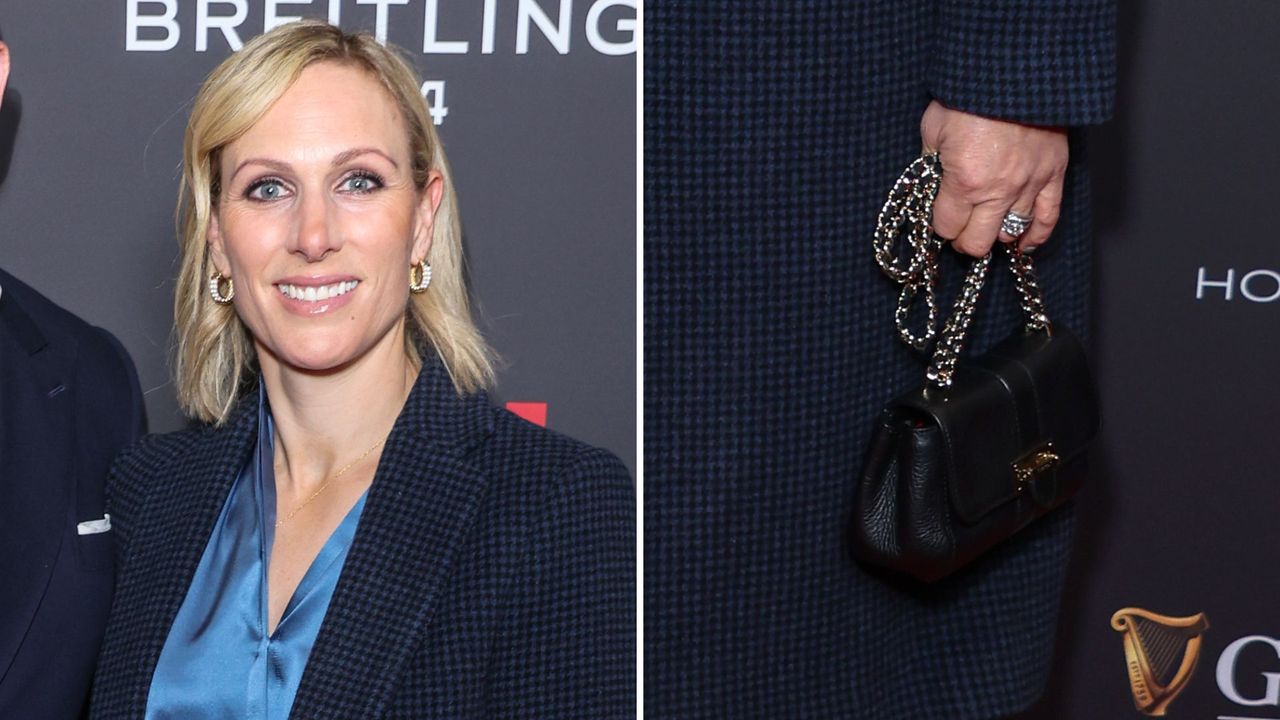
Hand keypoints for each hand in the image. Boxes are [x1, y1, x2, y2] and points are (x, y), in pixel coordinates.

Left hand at [920, 100, 1067, 255]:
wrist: (1014, 69)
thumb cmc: (969, 95)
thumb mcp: (934, 128)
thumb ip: (931, 160)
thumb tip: (931, 180)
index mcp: (964, 182)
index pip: (946, 227)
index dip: (940, 224)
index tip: (939, 215)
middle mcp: (997, 192)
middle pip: (977, 242)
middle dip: (963, 239)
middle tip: (960, 227)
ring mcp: (1028, 185)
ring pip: (1011, 233)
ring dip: (995, 232)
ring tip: (988, 223)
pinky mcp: (1053, 175)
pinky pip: (1048, 218)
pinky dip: (1037, 235)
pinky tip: (1025, 243)